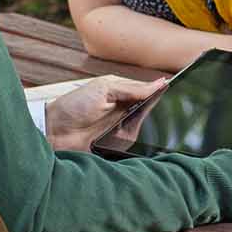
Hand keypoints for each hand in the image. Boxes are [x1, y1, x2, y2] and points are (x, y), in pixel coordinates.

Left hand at [46, 75, 166, 151]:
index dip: (161, 92)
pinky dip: (131, 141)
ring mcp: (121, 130)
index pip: (149, 93)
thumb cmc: (74, 105)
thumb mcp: (104, 89)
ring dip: (140, 126)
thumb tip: (159, 83)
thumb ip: (132, 88)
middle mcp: (125, 112)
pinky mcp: (116, 147)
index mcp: (123, 94)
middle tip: (152, 109)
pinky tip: (122, 136)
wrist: (53, 131)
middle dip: (155, 112)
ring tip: (124, 124)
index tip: (178, 88)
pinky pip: (133, 145)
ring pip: (145, 129)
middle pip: (151, 112)